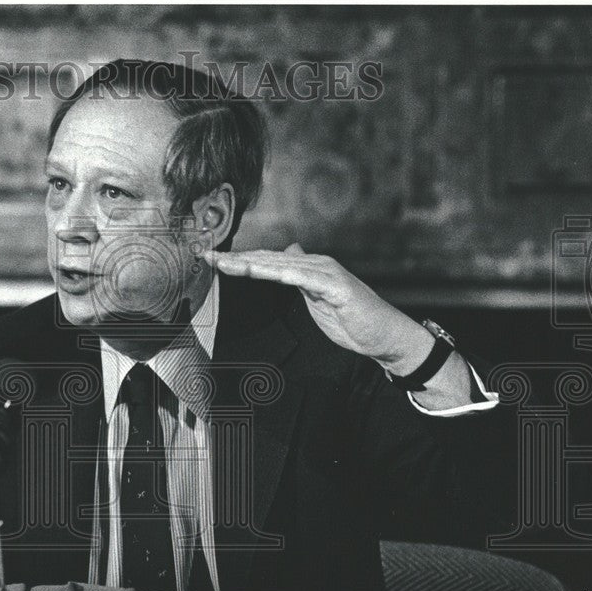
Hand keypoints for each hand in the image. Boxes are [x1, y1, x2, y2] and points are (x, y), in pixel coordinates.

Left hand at [204, 243, 431, 374]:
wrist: (384, 335)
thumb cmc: (352, 320)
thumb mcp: (317, 297)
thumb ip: (300, 278)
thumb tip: (287, 255)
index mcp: (307, 269)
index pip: (267, 262)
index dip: (240, 260)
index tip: (213, 260)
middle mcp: (315, 265)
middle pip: (268, 259)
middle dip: (236, 258)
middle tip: (207, 255)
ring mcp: (326, 274)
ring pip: (281, 266)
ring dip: (252, 263)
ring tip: (226, 262)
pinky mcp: (337, 287)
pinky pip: (305, 278)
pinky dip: (284, 273)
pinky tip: (265, 271)